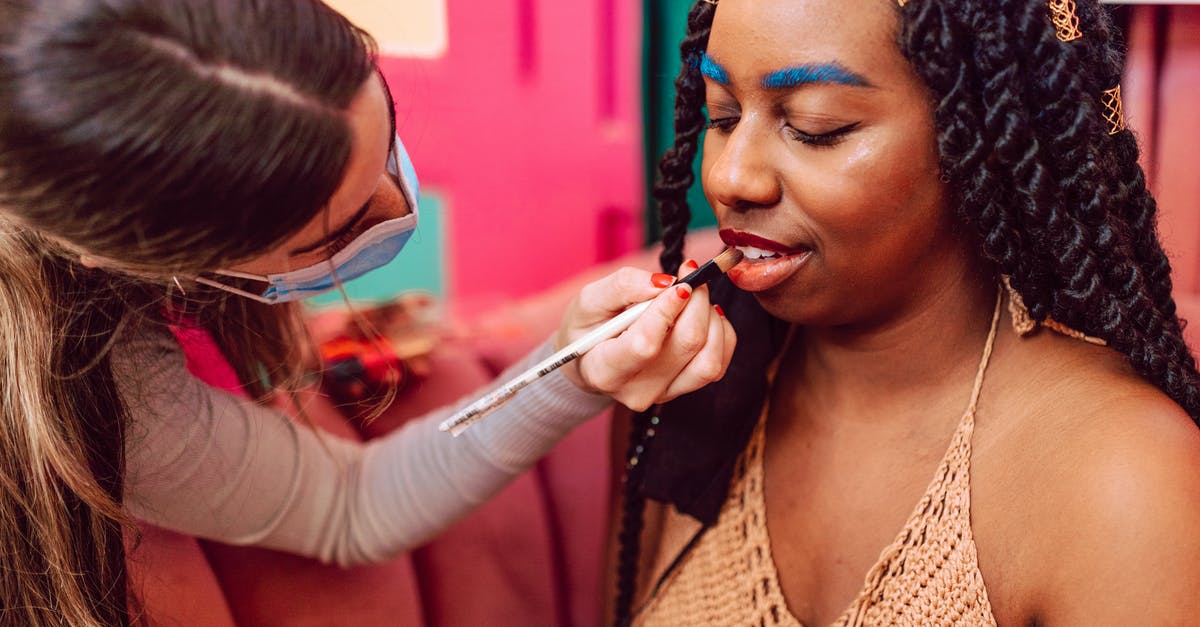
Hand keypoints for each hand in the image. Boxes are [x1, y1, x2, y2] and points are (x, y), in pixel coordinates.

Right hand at [555, 260, 735, 410]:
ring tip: (695, 298)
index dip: (667, 309)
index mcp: (605, 371)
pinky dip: (719, 333)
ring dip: (710, 318)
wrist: (590, 359)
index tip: (679, 282)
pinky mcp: (684, 388)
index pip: (645, 345)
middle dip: (696, 302)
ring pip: (709, 359)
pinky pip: (718, 362)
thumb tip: (665, 282)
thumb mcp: (590, 300)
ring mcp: (664, 393)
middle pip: (687, 345)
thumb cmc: (588, 328)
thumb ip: (623, 287)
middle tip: (689, 276)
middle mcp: (637, 390)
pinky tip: (702, 316)